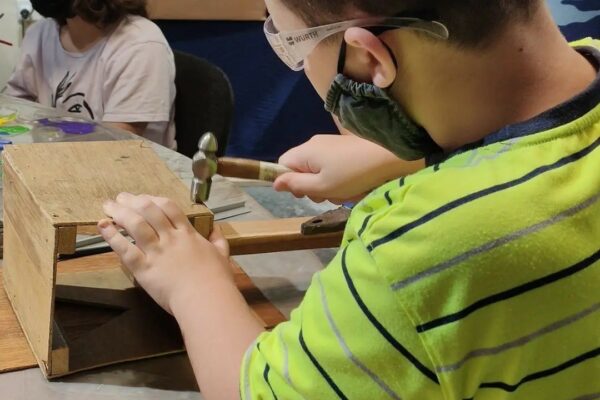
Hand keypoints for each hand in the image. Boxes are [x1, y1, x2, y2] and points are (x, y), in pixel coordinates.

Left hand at [98, 193, 231, 313]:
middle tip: (121, 197)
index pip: (169, 208)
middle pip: (149, 210)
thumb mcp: (222, 255)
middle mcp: (170, 238)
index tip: (143, 198)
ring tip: (108, 206)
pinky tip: (103, 227)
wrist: (206, 299)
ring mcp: (156, 252)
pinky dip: (112, 236)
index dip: (154, 199)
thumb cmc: (216, 280)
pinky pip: (125, 249)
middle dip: (132, 201)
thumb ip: (218, 240)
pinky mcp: (144, 268)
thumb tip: (216, 229)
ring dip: (119, 212)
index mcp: (188, 234)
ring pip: (135, 224)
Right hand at [274, 134, 424, 202]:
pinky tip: (352, 186)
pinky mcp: (343, 149)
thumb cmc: (353, 175)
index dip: (288, 181)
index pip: (281, 165)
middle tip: (326, 195)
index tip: (304, 193)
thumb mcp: (322, 186)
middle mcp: (314, 145)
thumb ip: (296, 185)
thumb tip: (275, 182)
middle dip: (310, 186)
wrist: (389, 158)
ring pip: (317, 171)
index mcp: (305, 152)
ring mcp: (330, 145)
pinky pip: (331, 167)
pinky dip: (338, 179)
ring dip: (327, 186)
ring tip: (343, 192)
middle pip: (300, 169)